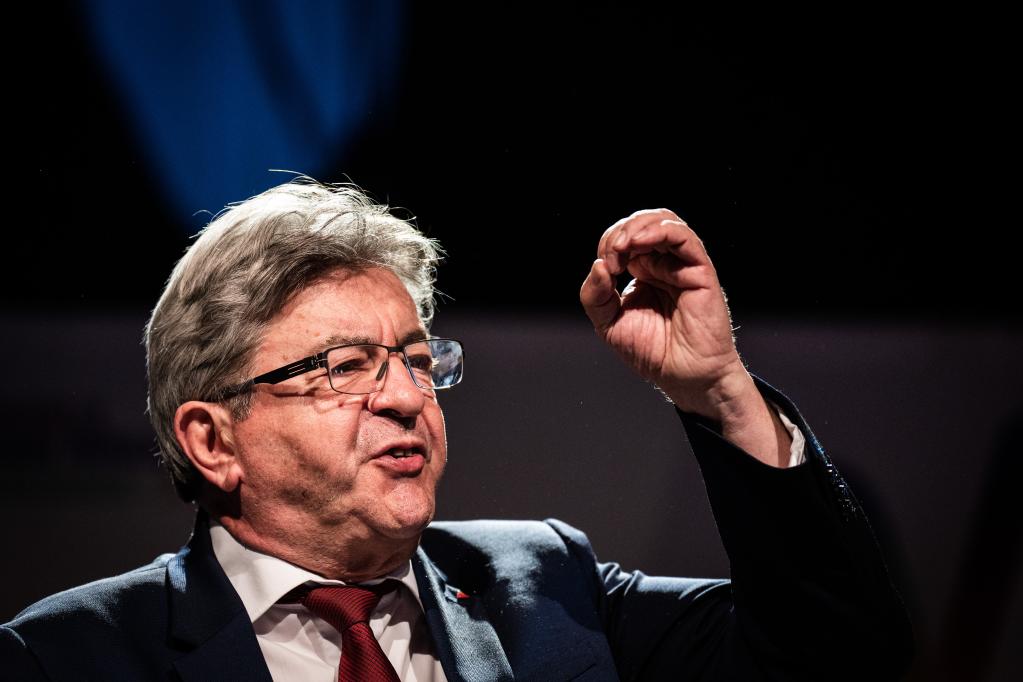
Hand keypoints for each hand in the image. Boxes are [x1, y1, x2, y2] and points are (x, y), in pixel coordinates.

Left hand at [580, 209, 790, 466]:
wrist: (684, 377)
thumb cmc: (652, 353)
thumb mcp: (609, 324)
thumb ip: (596, 295)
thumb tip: (598, 264)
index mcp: (643, 272)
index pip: (624, 238)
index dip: (609, 243)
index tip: (603, 268)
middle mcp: (664, 264)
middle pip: (643, 223)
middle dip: (620, 232)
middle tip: (610, 255)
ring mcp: (682, 266)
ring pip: (665, 221)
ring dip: (637, 227)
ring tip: (622, 246)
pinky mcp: (700, 271)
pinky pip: (684, 238)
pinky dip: (661, 231)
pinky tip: (640, 241)